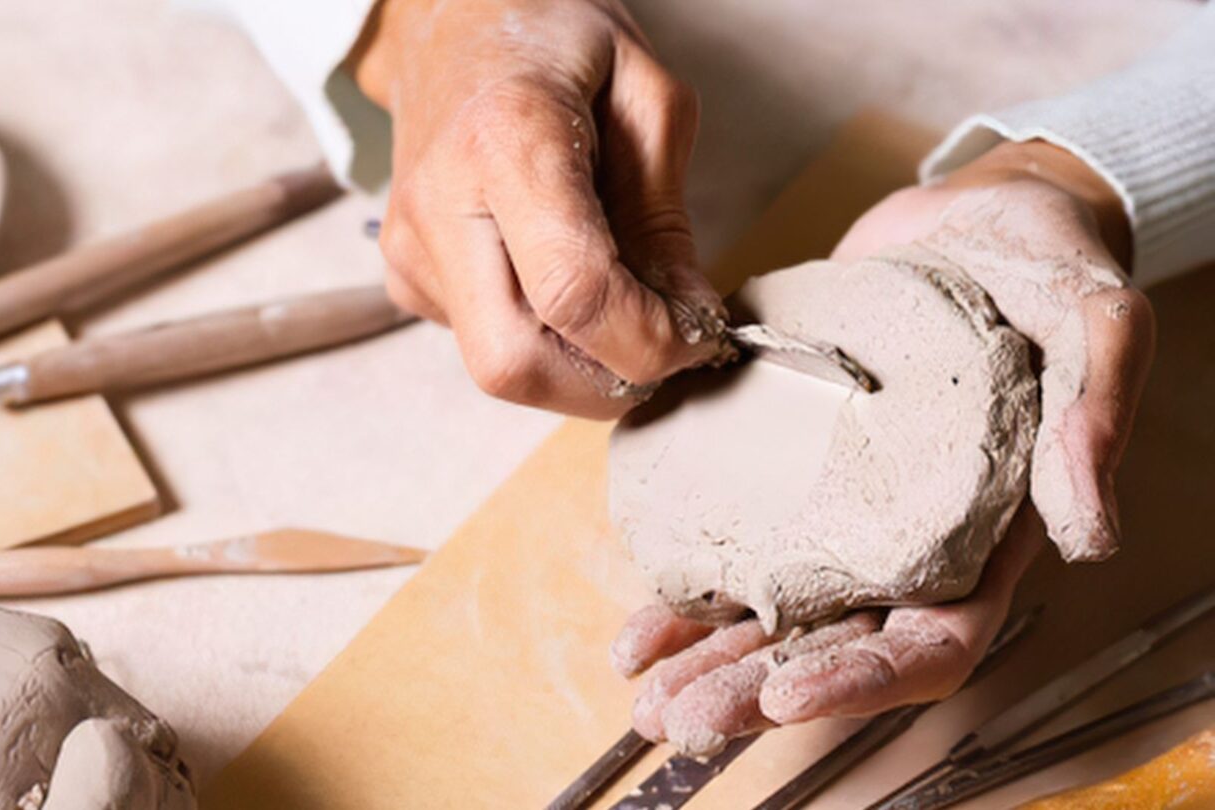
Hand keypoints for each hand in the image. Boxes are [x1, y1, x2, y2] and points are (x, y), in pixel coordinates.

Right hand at [349, 0, 725, 417]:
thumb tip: (687, 317)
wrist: (451, 23)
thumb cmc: (551, 40)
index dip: (648, 339)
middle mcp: (439, 207)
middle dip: (606, 383)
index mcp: (505, 143)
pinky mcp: (406, 278)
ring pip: (499, 369)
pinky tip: (564, 283)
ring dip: (578, 367)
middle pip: (514, 364)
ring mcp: (411, 250)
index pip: (573, 296)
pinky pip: (485, 345)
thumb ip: (665, 218)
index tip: (697, 333)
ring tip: (622, 308)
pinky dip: (544, 340)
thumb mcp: (646, 97)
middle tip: (664, 347)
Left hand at [611, 140, 1155, 755]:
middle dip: (752, 688)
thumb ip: (1090, 422)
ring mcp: (839, 511)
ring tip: (640, 686)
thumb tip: (1089, 534)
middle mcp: (906, 542)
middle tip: (678, 717)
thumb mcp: (1094, 327)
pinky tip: (636, 617)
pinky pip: (730, 535)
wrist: (974, 219)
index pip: (930, 643)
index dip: (861, 679)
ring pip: (770, 608)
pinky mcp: (785, 464)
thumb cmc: (1048, 271)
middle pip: (830, 645)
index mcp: (984, 537)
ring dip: (704, 655)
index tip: (786, 694)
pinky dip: (682, 580)